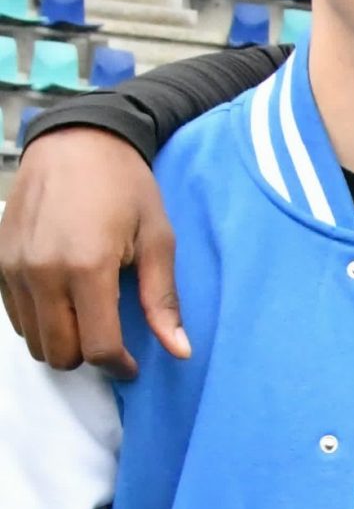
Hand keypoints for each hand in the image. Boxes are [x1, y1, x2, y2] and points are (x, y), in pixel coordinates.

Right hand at [0, 126, 187, 376]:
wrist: (77, 142)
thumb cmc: (126, 186)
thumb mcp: (158, 239)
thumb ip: (163, 299)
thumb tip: (180, 351)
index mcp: (87, 267)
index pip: (97, 346)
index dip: (119, 366)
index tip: (133, 365)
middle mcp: (42, 273)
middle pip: (60, 352)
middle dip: (90, 356)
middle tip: (114, 338)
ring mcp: (13, 269)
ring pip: (34, 340)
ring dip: (64, 341)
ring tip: (91, 316)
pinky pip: (16, 317)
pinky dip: (40, 321)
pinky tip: (66, 300)